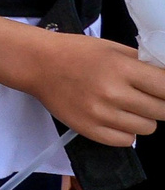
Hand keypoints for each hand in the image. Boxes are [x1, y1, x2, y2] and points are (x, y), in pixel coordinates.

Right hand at [22, 33, 164, 146]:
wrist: (37, 64)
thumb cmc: (77, 52)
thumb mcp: (112, 48)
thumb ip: (142, 64)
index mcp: (120, 68)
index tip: (163, 89)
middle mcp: (112, 93)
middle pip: (162, 111)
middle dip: (160, 104)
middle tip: (147, 97)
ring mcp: (100, 114)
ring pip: (147, 128)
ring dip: (143, 118)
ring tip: (128, 107)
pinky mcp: (89, 130)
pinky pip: (126, 141)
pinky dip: (127, 132)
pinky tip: (117, 118)